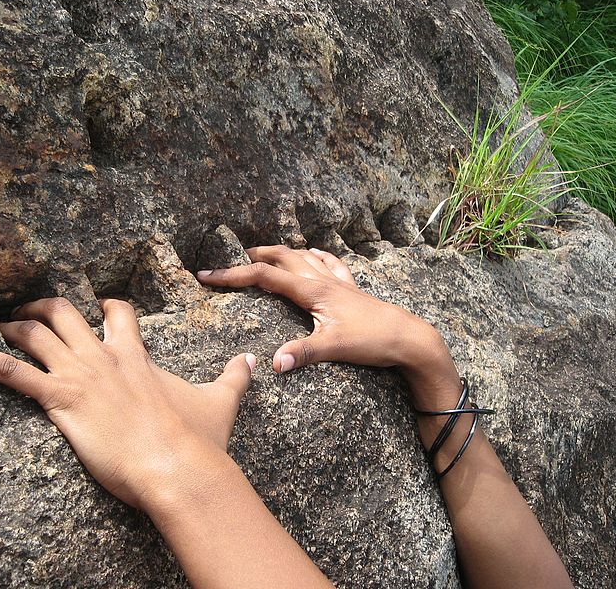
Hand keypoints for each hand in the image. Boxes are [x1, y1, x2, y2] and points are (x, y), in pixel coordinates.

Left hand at [0, 297, 255, 511]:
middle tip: (29, 314)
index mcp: (136, 354)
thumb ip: (234, 376)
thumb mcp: (219, 401)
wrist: (177, 465)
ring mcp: (79, 374)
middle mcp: (104, 355)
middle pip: (64, 312)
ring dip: (9, 326)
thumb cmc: (196, 438)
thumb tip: (253, 360)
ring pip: (32, 333)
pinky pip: (8, 371)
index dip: (101, 306)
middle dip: (42, 308)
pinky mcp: (58, 398)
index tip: (93, 309)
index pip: (116, 312)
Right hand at [197, 246, 460, 407]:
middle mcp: (323, 280)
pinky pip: (330, 263)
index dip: (232, 274)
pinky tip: (316, 253)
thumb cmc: (373, 340)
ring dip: (281, 252)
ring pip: (303, 256)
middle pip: (282, 257)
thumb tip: (272, 363)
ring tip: (264, 253)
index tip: (206, 275)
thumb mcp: (334, 348)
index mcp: (312, 290)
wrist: (409, 338)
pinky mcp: (352, 289)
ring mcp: (339, 282)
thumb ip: (302, 353)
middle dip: (253, 256)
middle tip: (230, 259)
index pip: (264, 277)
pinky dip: (316, 256)